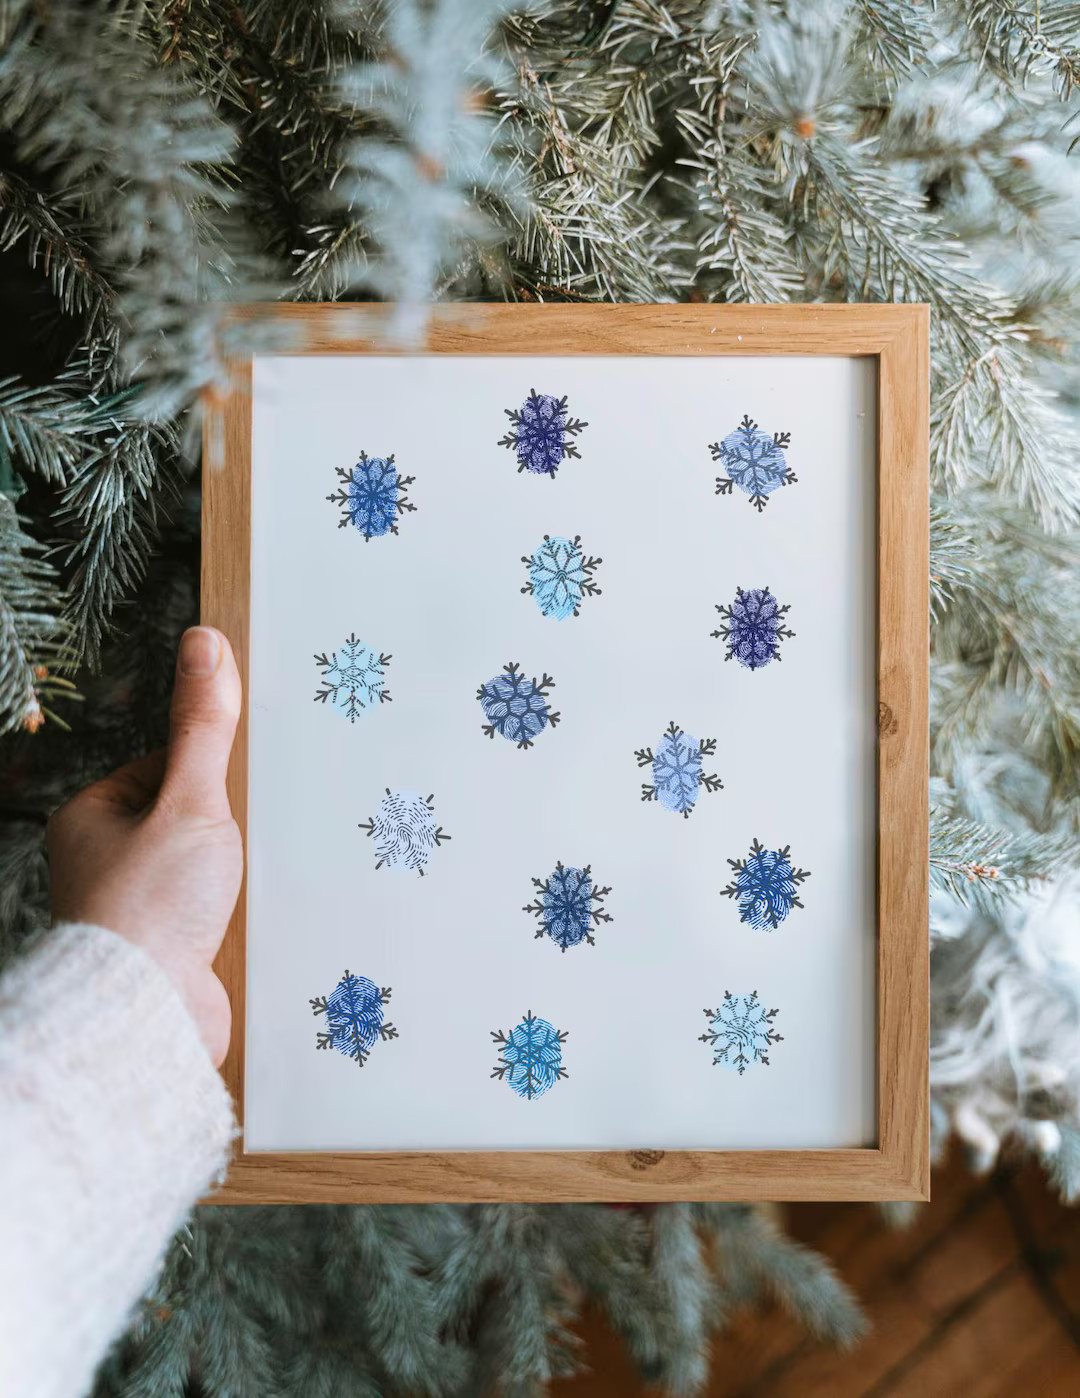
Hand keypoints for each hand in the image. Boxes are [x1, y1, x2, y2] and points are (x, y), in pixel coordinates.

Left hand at [47, 627, 242, 1066]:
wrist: (147, 1019)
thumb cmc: (149, 908)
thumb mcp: (188, 800)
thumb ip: (203, 726)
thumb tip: (203, 642)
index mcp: (93, 819)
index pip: (165, 767)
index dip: (211, 767)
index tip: (246, 774)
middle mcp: (108, 864)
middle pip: (190, 818)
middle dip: (232, 823)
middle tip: (264, 824)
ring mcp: (140, 910)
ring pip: (208, 868)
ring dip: (242, 871)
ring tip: (268, 871)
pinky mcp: (172, 952)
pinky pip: (218, 914)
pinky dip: (245, 911)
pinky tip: (267, 912)